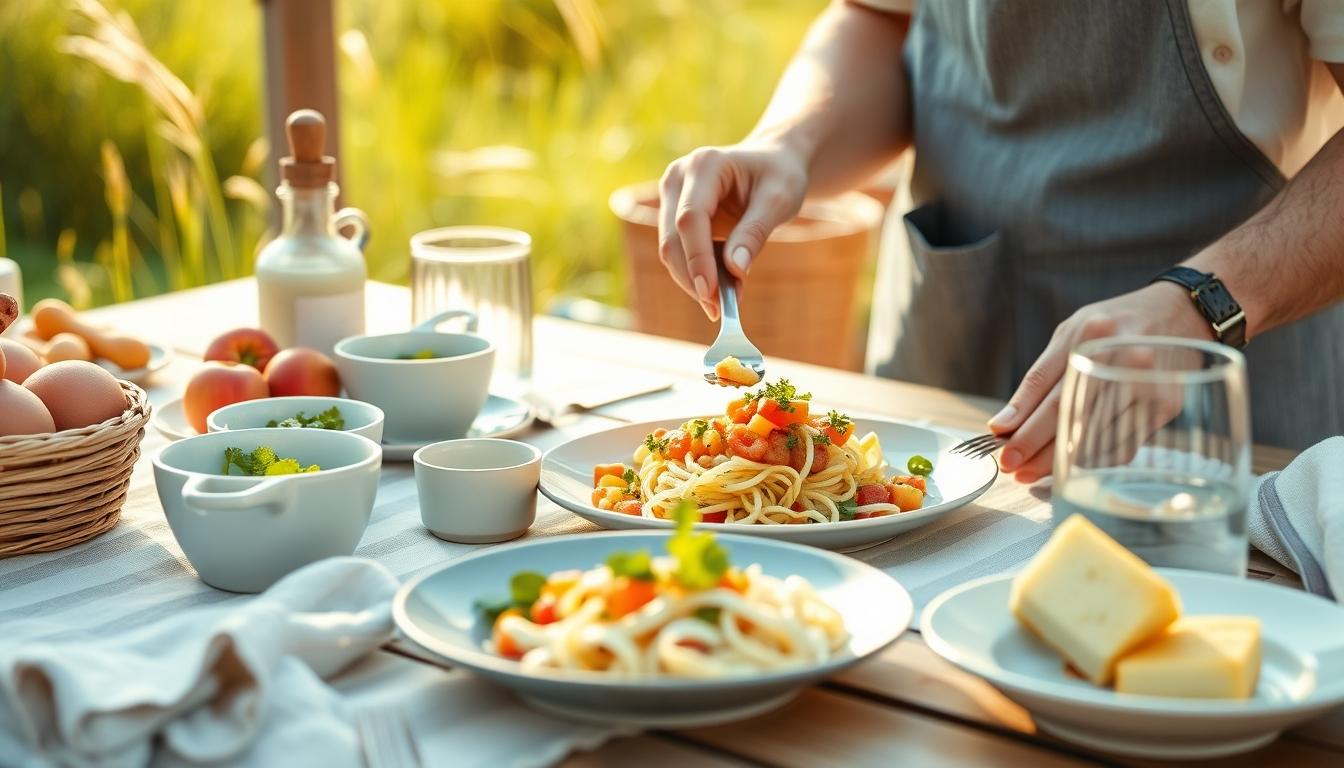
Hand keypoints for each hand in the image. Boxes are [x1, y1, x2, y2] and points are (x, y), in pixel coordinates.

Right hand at [657, 142, 808, 319]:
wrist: (771, 163)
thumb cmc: (779, 175)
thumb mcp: (779, 199)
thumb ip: (755, 232)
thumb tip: (735, 270)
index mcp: (704, 165)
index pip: (690, 218)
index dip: (697, 258)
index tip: (712, 293)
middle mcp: (678, 177)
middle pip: (672, 238)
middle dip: (693, 277)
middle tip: (719, 309)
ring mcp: (671, 197)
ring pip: (670, 250)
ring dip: (694, 281)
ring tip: (727, 301)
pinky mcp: (673, 216)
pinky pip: (679, 252)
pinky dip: (698, 274)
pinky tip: (722, 287)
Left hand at [988, 281, 1212, 482]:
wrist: (1182, 311)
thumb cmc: (1116, 324)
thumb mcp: (1072, 332)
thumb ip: (1041, 376)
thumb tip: (1005, 424)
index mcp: (1088, 334)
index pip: (1043, 384)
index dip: (1019, 418)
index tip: (1000, 442)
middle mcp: (1118, 356)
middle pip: (1067, 411)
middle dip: (1033, 445)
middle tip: (1011, 465)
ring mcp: (1146, 383)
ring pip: (1094, 434)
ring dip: (1059, 460)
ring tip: (1032, 472)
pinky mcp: (1165, 406)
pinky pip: (1123, 445)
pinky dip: (1094, 461)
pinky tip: (1072, 467)